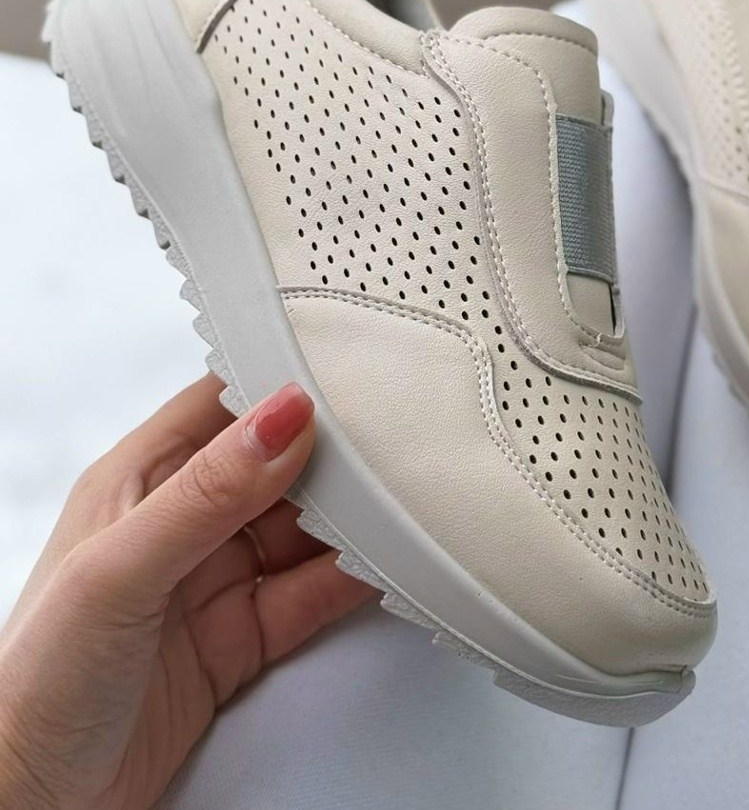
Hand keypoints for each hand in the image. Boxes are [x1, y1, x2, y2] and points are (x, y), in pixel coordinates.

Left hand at [0, 375, 375, 808]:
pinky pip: (311, 593)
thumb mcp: (118, 573)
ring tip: (403, 500)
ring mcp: (213, 580)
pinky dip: (352, 578)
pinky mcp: (240, 638)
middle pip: (276, 465)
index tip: (347, 368)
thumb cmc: (29, 687)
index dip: (281, 381)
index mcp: (139, 481)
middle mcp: (180, 523)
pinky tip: (383, 564)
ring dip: (351, 517)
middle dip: (334, 452)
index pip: (221, 403)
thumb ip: (205, 494)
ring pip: (303, 528)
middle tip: (395, 439)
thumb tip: (280, 417)